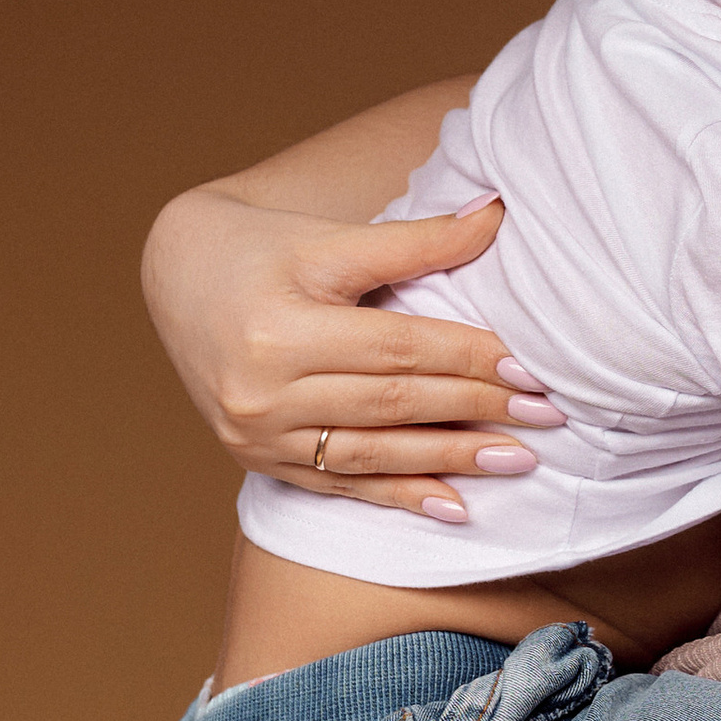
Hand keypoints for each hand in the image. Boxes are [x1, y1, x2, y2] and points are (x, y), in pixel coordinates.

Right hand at [141, 186, 549, 513]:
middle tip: (546, 416)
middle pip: (390, 404)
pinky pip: (338, 483)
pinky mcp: (255, 459)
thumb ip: (416, 239)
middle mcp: (262, 389)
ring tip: (517, 461)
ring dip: (449, 460)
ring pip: (370, 452)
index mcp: (281, 327)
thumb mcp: (331, 238)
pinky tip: (452, 505)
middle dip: (475, 411)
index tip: (531, 369)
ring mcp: (255, 433)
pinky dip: (398, 495)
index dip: (468, 359)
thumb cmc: (261, 247)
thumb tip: (497, 214)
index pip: (397, 350)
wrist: (175, 275)